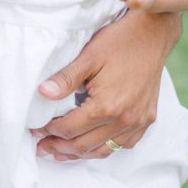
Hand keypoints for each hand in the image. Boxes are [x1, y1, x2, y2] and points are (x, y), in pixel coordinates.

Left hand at [31, 10, 180, 160]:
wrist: (153, 34)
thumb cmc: (119, 42)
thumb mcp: (88, 56)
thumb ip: (65, 78)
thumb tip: (42, 93)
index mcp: (108, 106)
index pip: (70, 128)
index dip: (49, 131)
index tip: (34, 129)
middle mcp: (125, 119)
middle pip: (84, 144)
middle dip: (59, 147)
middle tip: (40, 148)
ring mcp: (138, 122)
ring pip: (103, 150)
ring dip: (79, 153)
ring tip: (59, 152)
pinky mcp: (147, 120)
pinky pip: (123, 144)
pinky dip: (103, 148)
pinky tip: (90, 145)